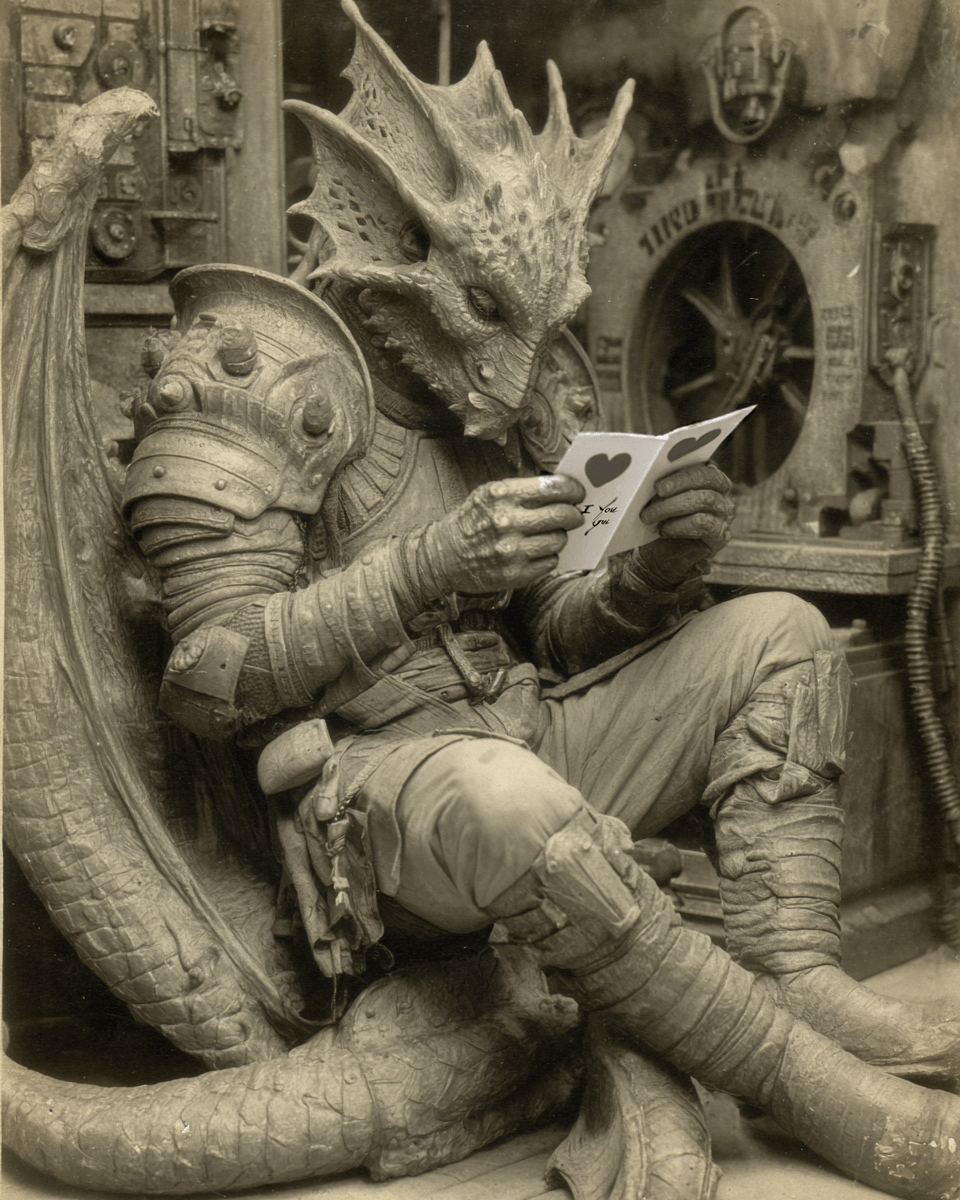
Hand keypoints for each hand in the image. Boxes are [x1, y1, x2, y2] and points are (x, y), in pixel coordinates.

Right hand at [421, 475, 584, 593]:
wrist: (444, 556)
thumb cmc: (471, 521)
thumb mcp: (489, 494)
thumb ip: (522, 490)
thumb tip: (561, 488)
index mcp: (503, 495)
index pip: (553, 487)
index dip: (572, 489)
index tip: (578, 493)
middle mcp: (508, 521)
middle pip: (562, 514)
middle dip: (574, 514)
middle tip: (574, 515)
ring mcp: (512, 550)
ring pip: (559, 540)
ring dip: (560, 536)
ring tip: (550, 534)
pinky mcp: (515, 574)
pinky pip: (550, 562)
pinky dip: (549, 556)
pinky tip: (537, 552)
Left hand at [634, 462, 734, 586]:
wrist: (660, 554)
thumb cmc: (660, 520)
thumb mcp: (660, 498)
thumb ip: (664, 483)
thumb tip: (651, 473)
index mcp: (709, 478)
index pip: (703, 470)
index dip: (681, 476)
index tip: (658, 485)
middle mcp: (722, 494)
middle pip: (706, 481)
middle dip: (677, 486)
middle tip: (654, 495)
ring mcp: (724, 515)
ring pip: (704, 500)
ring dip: (671, 507)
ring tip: (649, 516)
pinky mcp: (720, 535)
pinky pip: (704, 524)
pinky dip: (679, 526)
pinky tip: (663, 530)